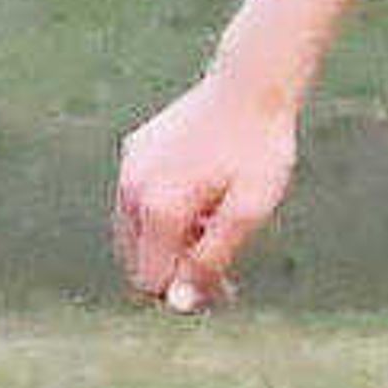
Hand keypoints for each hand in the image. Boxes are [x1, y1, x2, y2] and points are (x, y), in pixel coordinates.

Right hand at [114, 69, 299, 310]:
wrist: (251, 85)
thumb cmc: (258, 151)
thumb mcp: (249, 212)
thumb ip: (211, 258)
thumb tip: (176, 302)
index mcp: (159, 210)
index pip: (152, 280)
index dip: (187, 292)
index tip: (227, 288)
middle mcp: (132, 191)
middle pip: (139, 261)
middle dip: (178, 270)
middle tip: (229, 268)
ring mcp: (129, 169)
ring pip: (137, 233)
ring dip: (172, 242)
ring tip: (217, 224)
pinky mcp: (134, 152)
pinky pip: (141, 201)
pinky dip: (166, 212)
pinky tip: (205, 196)